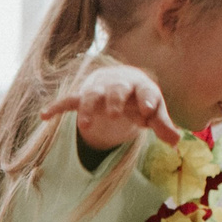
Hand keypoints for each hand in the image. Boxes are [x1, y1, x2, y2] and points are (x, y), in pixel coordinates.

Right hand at [41, 64, 178, 146]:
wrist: (119, 79)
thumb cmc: (139, 99)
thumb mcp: (152, 111)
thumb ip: (162, 125)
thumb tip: (176, 142)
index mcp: (140, 87)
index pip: (146, 91)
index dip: (148, 100)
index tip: (149, 110)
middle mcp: (119, 85)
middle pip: (116, 90)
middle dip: (114, 100)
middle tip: (115, 114)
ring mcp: (99, 91)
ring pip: (91, 95)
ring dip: (87, 108)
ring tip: (85, 126)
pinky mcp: (82, 97)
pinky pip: (68, 100)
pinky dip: (56, 107)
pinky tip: (45, 116)